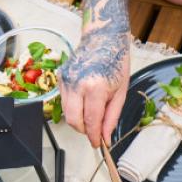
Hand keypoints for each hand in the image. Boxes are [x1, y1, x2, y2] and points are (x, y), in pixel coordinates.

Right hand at [59, 27, 131, 145]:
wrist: (103, 38)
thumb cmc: (115, 60)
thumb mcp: (121, 92)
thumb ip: (111, 117)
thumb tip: (105, 136)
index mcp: (95, 87)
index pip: (91, 121)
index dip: (94, 136)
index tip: (98, 143)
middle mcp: (77, 84)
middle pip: (73, 120)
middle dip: (84, 130)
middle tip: (94, 131)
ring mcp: (66, 80)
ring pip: (66, 112)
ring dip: (79, 119)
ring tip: (92, 114)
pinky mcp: (60, 77)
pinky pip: (65, 100)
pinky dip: (74, 106)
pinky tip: (85, 100)